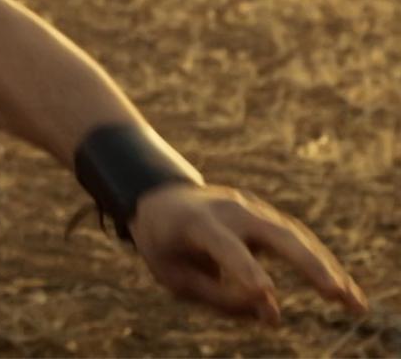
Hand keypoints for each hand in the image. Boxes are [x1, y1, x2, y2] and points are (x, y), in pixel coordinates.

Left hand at [130, 183, 368, 324]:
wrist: (161, 198)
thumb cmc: (165, 244)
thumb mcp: (174, 276)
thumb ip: (218, 297)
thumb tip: (271, 314)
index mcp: (196, 222)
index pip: (225, 246)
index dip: (245, 269)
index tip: (264, 294)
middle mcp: (229, 210)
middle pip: (275, 234)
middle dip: (308, 264)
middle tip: (335, 293)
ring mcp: (252, 209)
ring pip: (296, 237)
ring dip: (327, 269)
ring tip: (354, 303)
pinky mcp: (267, 216)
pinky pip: (297, 239)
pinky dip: (322, 263)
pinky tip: (344, 290)